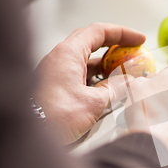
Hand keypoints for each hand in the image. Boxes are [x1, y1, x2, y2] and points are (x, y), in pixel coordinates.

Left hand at [35, 23, 145, 143]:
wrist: (29, 135)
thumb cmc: (53, 116)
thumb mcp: (94, 102)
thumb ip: (114, 89)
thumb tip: (127, 83)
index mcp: (68, 54)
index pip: (99, 32)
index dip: (122, 34)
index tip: (137, 39)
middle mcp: (59, 58)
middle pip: (92, 43)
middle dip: (115, 48)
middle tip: (132, 54)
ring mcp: (55, 72)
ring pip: (86, 61)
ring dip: (107, 66)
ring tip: (124, 75)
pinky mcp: (54, 86)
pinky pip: (79, 74)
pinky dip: (96, 77)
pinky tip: (107, 89)